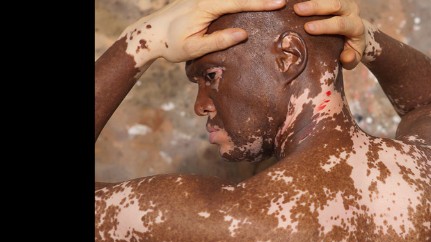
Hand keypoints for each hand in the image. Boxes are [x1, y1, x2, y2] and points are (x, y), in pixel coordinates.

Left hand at [122, 0, 285, 64]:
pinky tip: (253, 3)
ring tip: (274, 0)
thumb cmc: (171, 44)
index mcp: (205, 6)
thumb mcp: (194, 48)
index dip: (261, 2)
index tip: (279, 3)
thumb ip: (219, 41)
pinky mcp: (203, 0)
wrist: (150, 34)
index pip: (239, 2)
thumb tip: (244, 34)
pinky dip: (242, 1)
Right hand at [293, 0, 368, 69]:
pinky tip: (298, 0)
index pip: (341, 24)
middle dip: (315, 7)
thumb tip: (346, 57)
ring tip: (295, 5)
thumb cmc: (351, 48)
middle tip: (297, 10)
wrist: (357, 33)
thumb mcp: (354, 58)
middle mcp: (351, 10)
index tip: (307, 28)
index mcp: (356, 26)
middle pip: (336, 4)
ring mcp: (344, 1)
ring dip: (311, 0)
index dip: (324, 26)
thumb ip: (351, 60)